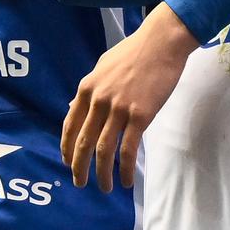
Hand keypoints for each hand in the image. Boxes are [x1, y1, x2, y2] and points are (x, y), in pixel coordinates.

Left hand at [61, 5, 200, 191]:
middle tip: (80, 183)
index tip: (68, 163)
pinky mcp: (140, 116)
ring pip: (104, 150)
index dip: (67, 148)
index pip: (70, 125)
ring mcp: (119, 109)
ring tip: (104, 187)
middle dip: (79, 168)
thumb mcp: (102, 66)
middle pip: (83, 142)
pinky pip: (128, 149)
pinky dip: (124, 169)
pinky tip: (125, 180)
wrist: (162, 42)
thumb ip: (89, 89)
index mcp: (87, 89)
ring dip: (102, 174)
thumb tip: (74, 107)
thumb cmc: (134, 51)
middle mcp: (99, 101)